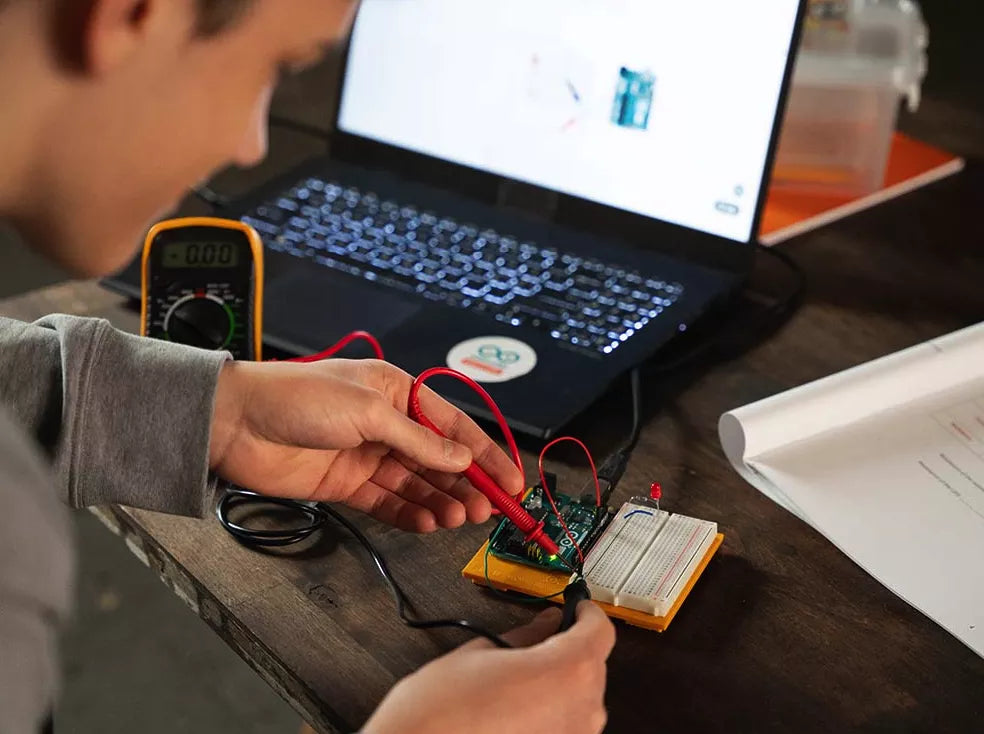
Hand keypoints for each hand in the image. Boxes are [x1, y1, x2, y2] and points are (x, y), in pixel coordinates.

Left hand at [208, 359, 523, 531]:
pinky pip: (389, 503)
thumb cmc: (296, 397)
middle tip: (489, 510)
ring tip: (462, 519)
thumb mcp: (367, 411)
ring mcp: (367, 455)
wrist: (235, 423)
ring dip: (442, 502)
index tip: (512, 481)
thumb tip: (460, 459)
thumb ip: (417, 440)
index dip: (485, 454)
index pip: (453, 426)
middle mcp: (386, 423)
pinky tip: (430, 524)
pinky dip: (410, 515)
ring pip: (417, 485)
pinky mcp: (346, 484)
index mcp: (397, 391)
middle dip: (467, 485)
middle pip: (439, 460)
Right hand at [363, 602, 615, 733]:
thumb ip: (525, 636)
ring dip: (559, 684)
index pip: (599, 629)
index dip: (586, 611)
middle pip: (592, 665)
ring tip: (517, 680)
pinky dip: (550, 714)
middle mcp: (582, 710)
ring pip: (580, 699)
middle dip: (568, 649)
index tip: (576, 606)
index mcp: (568, 671)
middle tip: (538, 641)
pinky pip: (565, 726)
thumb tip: (545, 623)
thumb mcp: (480, 653)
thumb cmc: (441, 713)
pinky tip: (516, 708)